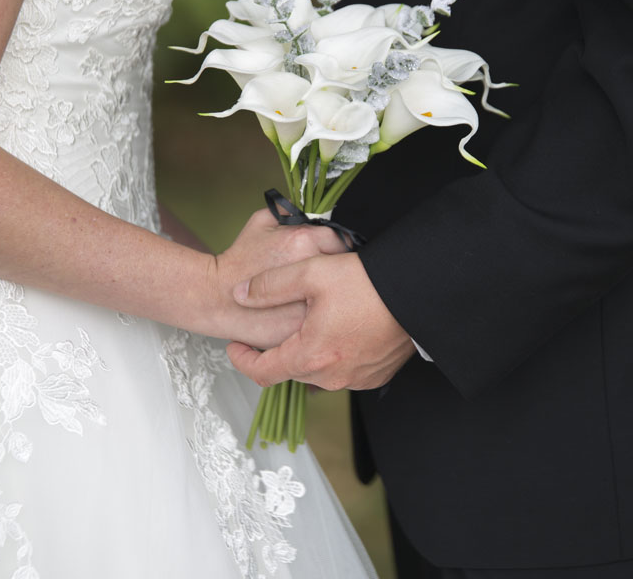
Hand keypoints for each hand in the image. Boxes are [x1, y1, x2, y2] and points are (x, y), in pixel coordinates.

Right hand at [206, 209, 346, 348]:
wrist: (215, 297)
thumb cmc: (238, 261)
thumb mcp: (260, 222)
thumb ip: (288, 211)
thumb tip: (310, 211)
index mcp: (304, 240)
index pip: (343, 241)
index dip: (339, 248)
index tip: (333, 255)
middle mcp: (312, 268)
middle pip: (346, 269)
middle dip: (340, 271)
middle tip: (328, 276)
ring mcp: (311, 300)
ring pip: (339, 296)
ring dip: (334, 295)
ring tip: (322, 296)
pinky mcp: (305, 326)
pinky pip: (327, 319)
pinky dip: (323, 316)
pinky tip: (311, 314)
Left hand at [226, 252, 415, 389]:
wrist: (417, 292)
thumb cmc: (367, 282)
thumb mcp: (311, 273)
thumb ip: (270, 285)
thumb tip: (240, 294)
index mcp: (311, 356)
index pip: (262, 373)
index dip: (242, 360)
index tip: (235, 346)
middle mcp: (333, 378)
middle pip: (291, 371)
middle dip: (277, 351)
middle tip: (274, 325)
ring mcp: (357, 379)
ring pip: (318, 371)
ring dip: (308, 352)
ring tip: (310, 322)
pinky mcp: (376, 375)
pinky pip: (344, 371)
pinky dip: (334, 355)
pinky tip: (339, 329)